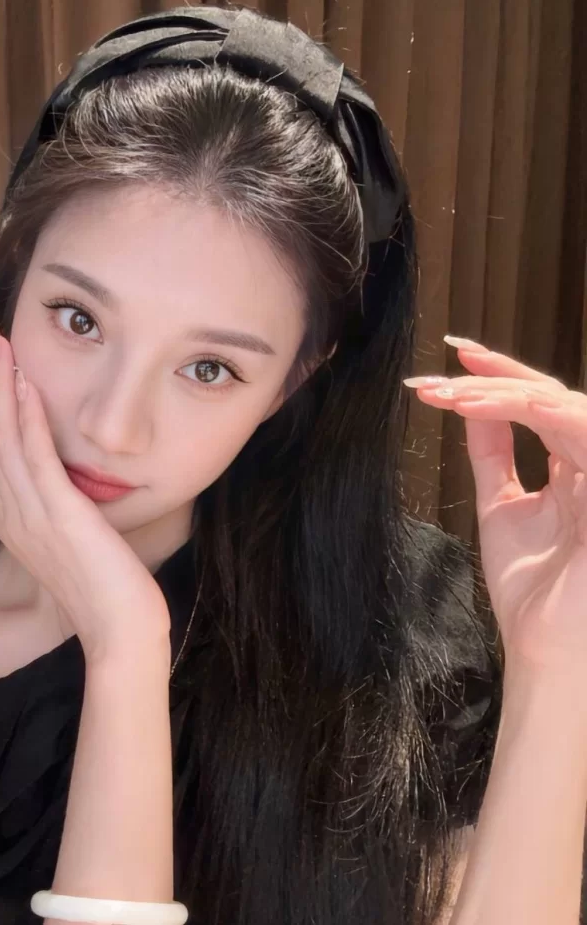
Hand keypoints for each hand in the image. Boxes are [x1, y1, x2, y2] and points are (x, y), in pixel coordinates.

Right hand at [0, 315, 171, 664]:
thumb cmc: (109, 591)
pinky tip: (27, 384)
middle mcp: (12, 517)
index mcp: (15, 523)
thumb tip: (72, 484)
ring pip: (3, 440)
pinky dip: (27, 417)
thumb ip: (63, 513)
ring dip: (0, 387)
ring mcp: (31, 517)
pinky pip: (35, 457)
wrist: (122, 632)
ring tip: (0, 344)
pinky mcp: (58, 517)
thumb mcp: (77, 544)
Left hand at [405, 340, 586, 677]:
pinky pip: (574, 427)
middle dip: (493, 376)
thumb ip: (493, 454)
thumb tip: (469, 410)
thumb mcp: (502, 505)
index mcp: (579, 466)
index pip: (545, 404)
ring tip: (447, 394)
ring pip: (561, 403)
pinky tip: (472, 409)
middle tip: (438, 373)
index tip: (453, 362)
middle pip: (552, 395)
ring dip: (498, 392)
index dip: (501, 377)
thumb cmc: (532, 590)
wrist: (545, 650)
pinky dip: (519, 410)